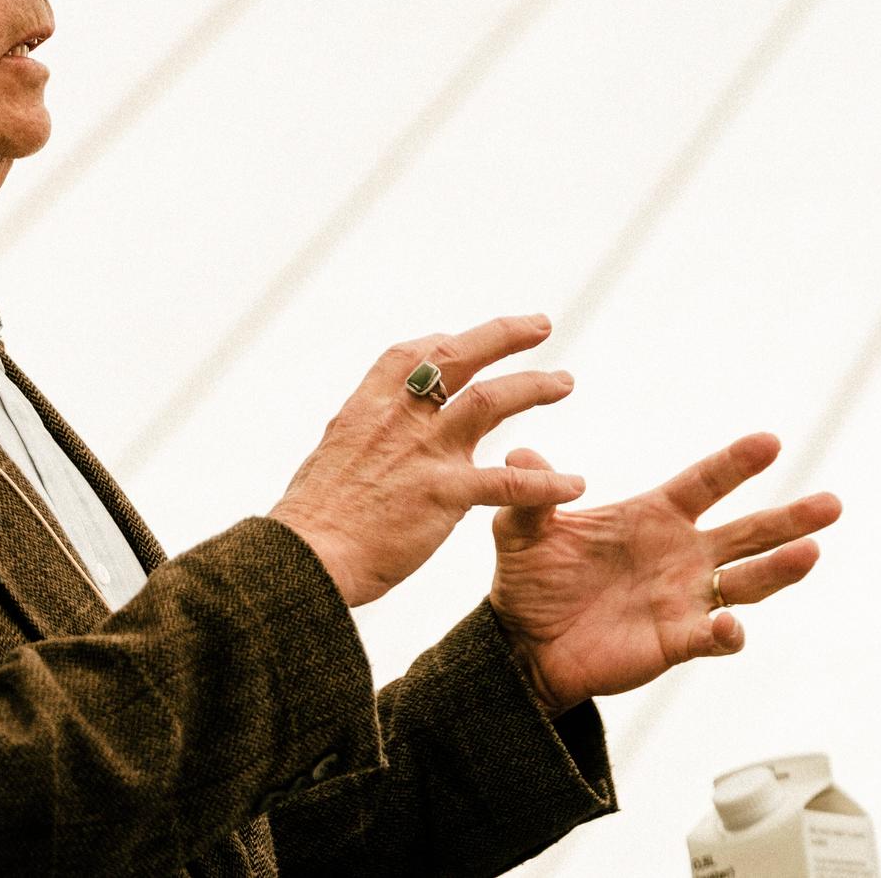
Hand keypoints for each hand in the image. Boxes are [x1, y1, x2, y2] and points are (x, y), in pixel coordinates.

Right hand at [271, 315, 583, 606]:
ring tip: (565, 382)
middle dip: (501, 335)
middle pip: (454, 357)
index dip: (439, 342)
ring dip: (533, 386)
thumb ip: (353, 447)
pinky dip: (546, 481)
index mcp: (364, 411)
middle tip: (541, 324)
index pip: (407, 356)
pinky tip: (575, 483)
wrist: (305, 557)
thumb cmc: (308, 524)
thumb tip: (356, 446)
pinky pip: (508, 482)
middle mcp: (397, 420)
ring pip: (489, 400)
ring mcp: (422, 452)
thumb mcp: (326, 464)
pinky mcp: (443, 494)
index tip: (460, 338)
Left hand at [488, 433, 841, 712]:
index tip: (770, 440)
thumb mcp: (521, 530)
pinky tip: (730, 623)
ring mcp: (685, 598)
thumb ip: (531, 494)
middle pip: (747, 532)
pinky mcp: (678, 641)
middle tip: (832, 503)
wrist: (522, 642)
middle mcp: (681, 555)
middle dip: (789, 518)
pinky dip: (726, 630)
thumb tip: (523, 451)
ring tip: (810, 552)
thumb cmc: (529, 579)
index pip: (703, 484)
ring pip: (747, 582)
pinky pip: (713, 635)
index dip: (735, 464)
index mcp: (652, 517)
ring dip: (779, 570)